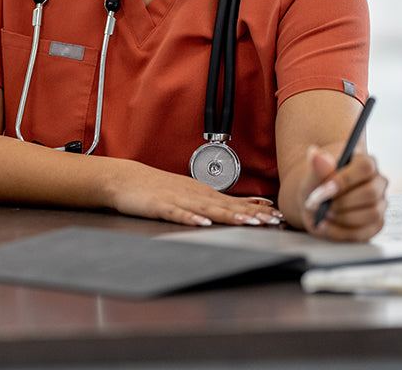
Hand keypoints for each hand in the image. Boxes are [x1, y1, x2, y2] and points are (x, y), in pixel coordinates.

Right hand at [108, 160, 282, 227]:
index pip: (234, 202)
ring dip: (227, 216)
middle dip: (250, 214)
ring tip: (246, 222)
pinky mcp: (159, 206)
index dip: (256, 209)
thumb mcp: (189, 192)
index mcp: (201, 193)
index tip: (277, 216)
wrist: (125, 179)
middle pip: (225, 206)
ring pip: (206, 209)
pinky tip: (202, 223)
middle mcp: (193, 195)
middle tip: (271, 221)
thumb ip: (215, 201)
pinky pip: (177, 214)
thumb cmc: (157, 187)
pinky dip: (190, 218)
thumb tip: (244, 207)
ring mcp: (177, 200)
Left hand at [299, 146, 386, 241]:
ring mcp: (379, 205)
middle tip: (318, 203)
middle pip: (371, 193)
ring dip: (342, 216)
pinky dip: (340, 231)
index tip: (325, 187)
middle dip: (342, 201)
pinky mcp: (374, 225)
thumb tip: (316, 155)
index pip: (366, 167)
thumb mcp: (313, 174)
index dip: (346, 179)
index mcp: (366, 163)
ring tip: (321, 213)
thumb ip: (318, 166)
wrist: (315, 201)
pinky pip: (363, 233)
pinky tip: (323, 225)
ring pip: (371, 214)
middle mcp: (377, 184)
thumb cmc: (318, 183)